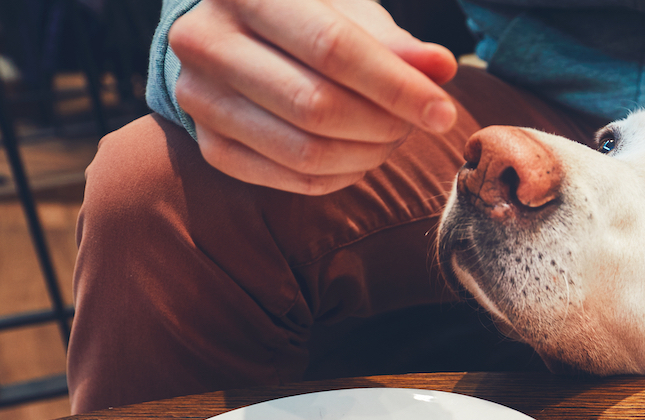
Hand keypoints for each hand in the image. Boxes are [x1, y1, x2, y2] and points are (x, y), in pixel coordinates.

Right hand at [168, 0, 457, 193]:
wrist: (228, 33)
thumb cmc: (302, 15)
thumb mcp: (346, 12)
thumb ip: (392, 42)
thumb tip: (441, 68)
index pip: (332, 49)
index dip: (395, 87)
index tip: (443, 113)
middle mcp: (206, 42)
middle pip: (316, 107)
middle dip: (383, 125)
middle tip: (415, 125)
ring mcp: (200, 98)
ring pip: (304, 152)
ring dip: (366, 156)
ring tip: (392, 138)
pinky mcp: (209, 145)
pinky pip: (290, 179)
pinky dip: (340, 176)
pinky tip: (361, 157)